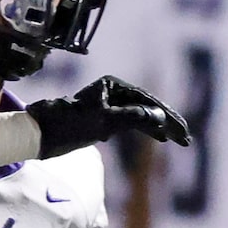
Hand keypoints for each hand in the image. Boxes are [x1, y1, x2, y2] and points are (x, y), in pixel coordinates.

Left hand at [27, 76, 190, 157]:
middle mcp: (112, 92)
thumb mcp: (103, 122)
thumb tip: (159, 117)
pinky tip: (157, 139)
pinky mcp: (103, 118)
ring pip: (140, 115)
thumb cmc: (68, 125)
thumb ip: (132, 117)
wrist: (41, 134)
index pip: (147, 100)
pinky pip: (131, 123)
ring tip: (177, 141)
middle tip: (186, 139)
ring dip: (158, 129)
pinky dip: (145, 131)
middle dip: (167, 123)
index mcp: (112, 85)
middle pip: (147, 106)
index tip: (182, 130)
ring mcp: (108, 104)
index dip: (167, 116)